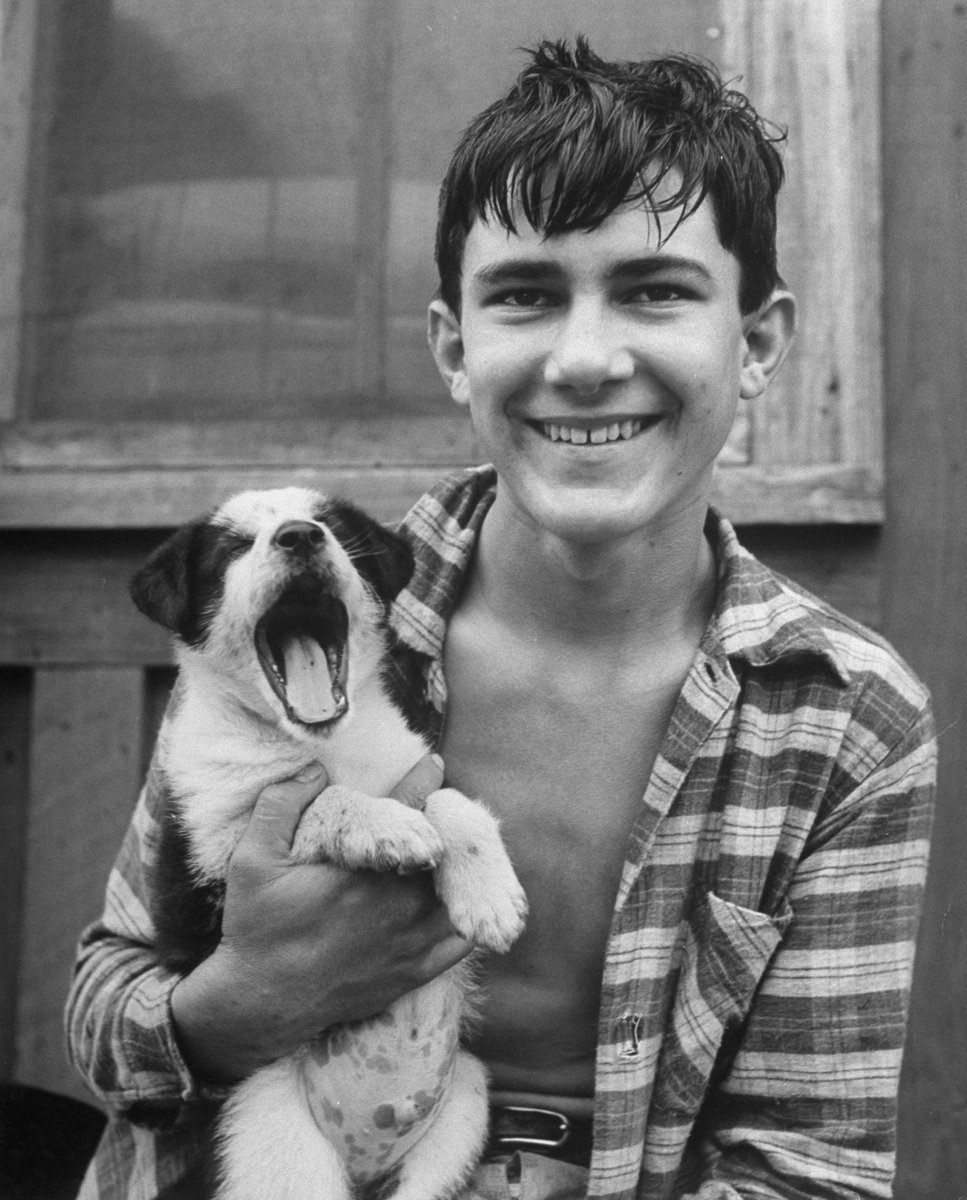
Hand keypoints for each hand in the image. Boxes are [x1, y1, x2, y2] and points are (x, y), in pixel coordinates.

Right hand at [170, 755, 470, 1084]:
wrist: (262, 1003)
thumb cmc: (257, 929)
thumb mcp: (251, 861)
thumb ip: (281, 805)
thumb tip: (314, 770)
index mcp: (364, 872)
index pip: (409, 811)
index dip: (423, 780)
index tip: (432, 763)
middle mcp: (398, 904)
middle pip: (444, 849)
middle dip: (442, 823)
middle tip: (436, 807)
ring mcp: (412, 940)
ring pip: (459, 893)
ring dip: (458, 867)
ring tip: (449, 848)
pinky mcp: (416, 970)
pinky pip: (462, 938)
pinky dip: (466, 913)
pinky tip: (457, 897)